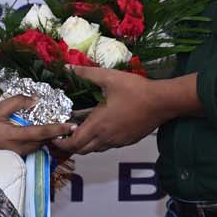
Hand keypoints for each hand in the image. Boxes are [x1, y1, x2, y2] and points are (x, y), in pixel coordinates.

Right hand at [0, 96, 75, 155]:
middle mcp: (18, 149)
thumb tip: (36, 99)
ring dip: (47, 138)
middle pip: (44, 142)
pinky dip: (37, 141)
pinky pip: (30, 149)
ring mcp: (16, 156)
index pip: (43, 133)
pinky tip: (39, 132)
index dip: (59, 129)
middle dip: (56, 133)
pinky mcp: (13, 158)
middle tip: (68, 122)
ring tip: (57, 126)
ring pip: (38, 146)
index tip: (73, 125)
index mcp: (15, 137)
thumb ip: (17, 102)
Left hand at [51, 66, 179, 154]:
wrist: (162, 102)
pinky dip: (99, 141)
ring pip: (96, 149)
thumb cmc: (135, 89)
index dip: (61, 142)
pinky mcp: (128, 141)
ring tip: (80, 130)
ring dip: (85, 144)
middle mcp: (106, 137)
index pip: (74, 142)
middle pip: (82, 150)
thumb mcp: (109, 77)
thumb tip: (67, 66)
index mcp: (99, 124)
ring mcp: (118, 141)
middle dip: (70, 145)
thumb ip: (87, 73)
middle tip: (64, 134)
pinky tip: (101, 128)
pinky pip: (108, 146)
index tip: (54, 136)